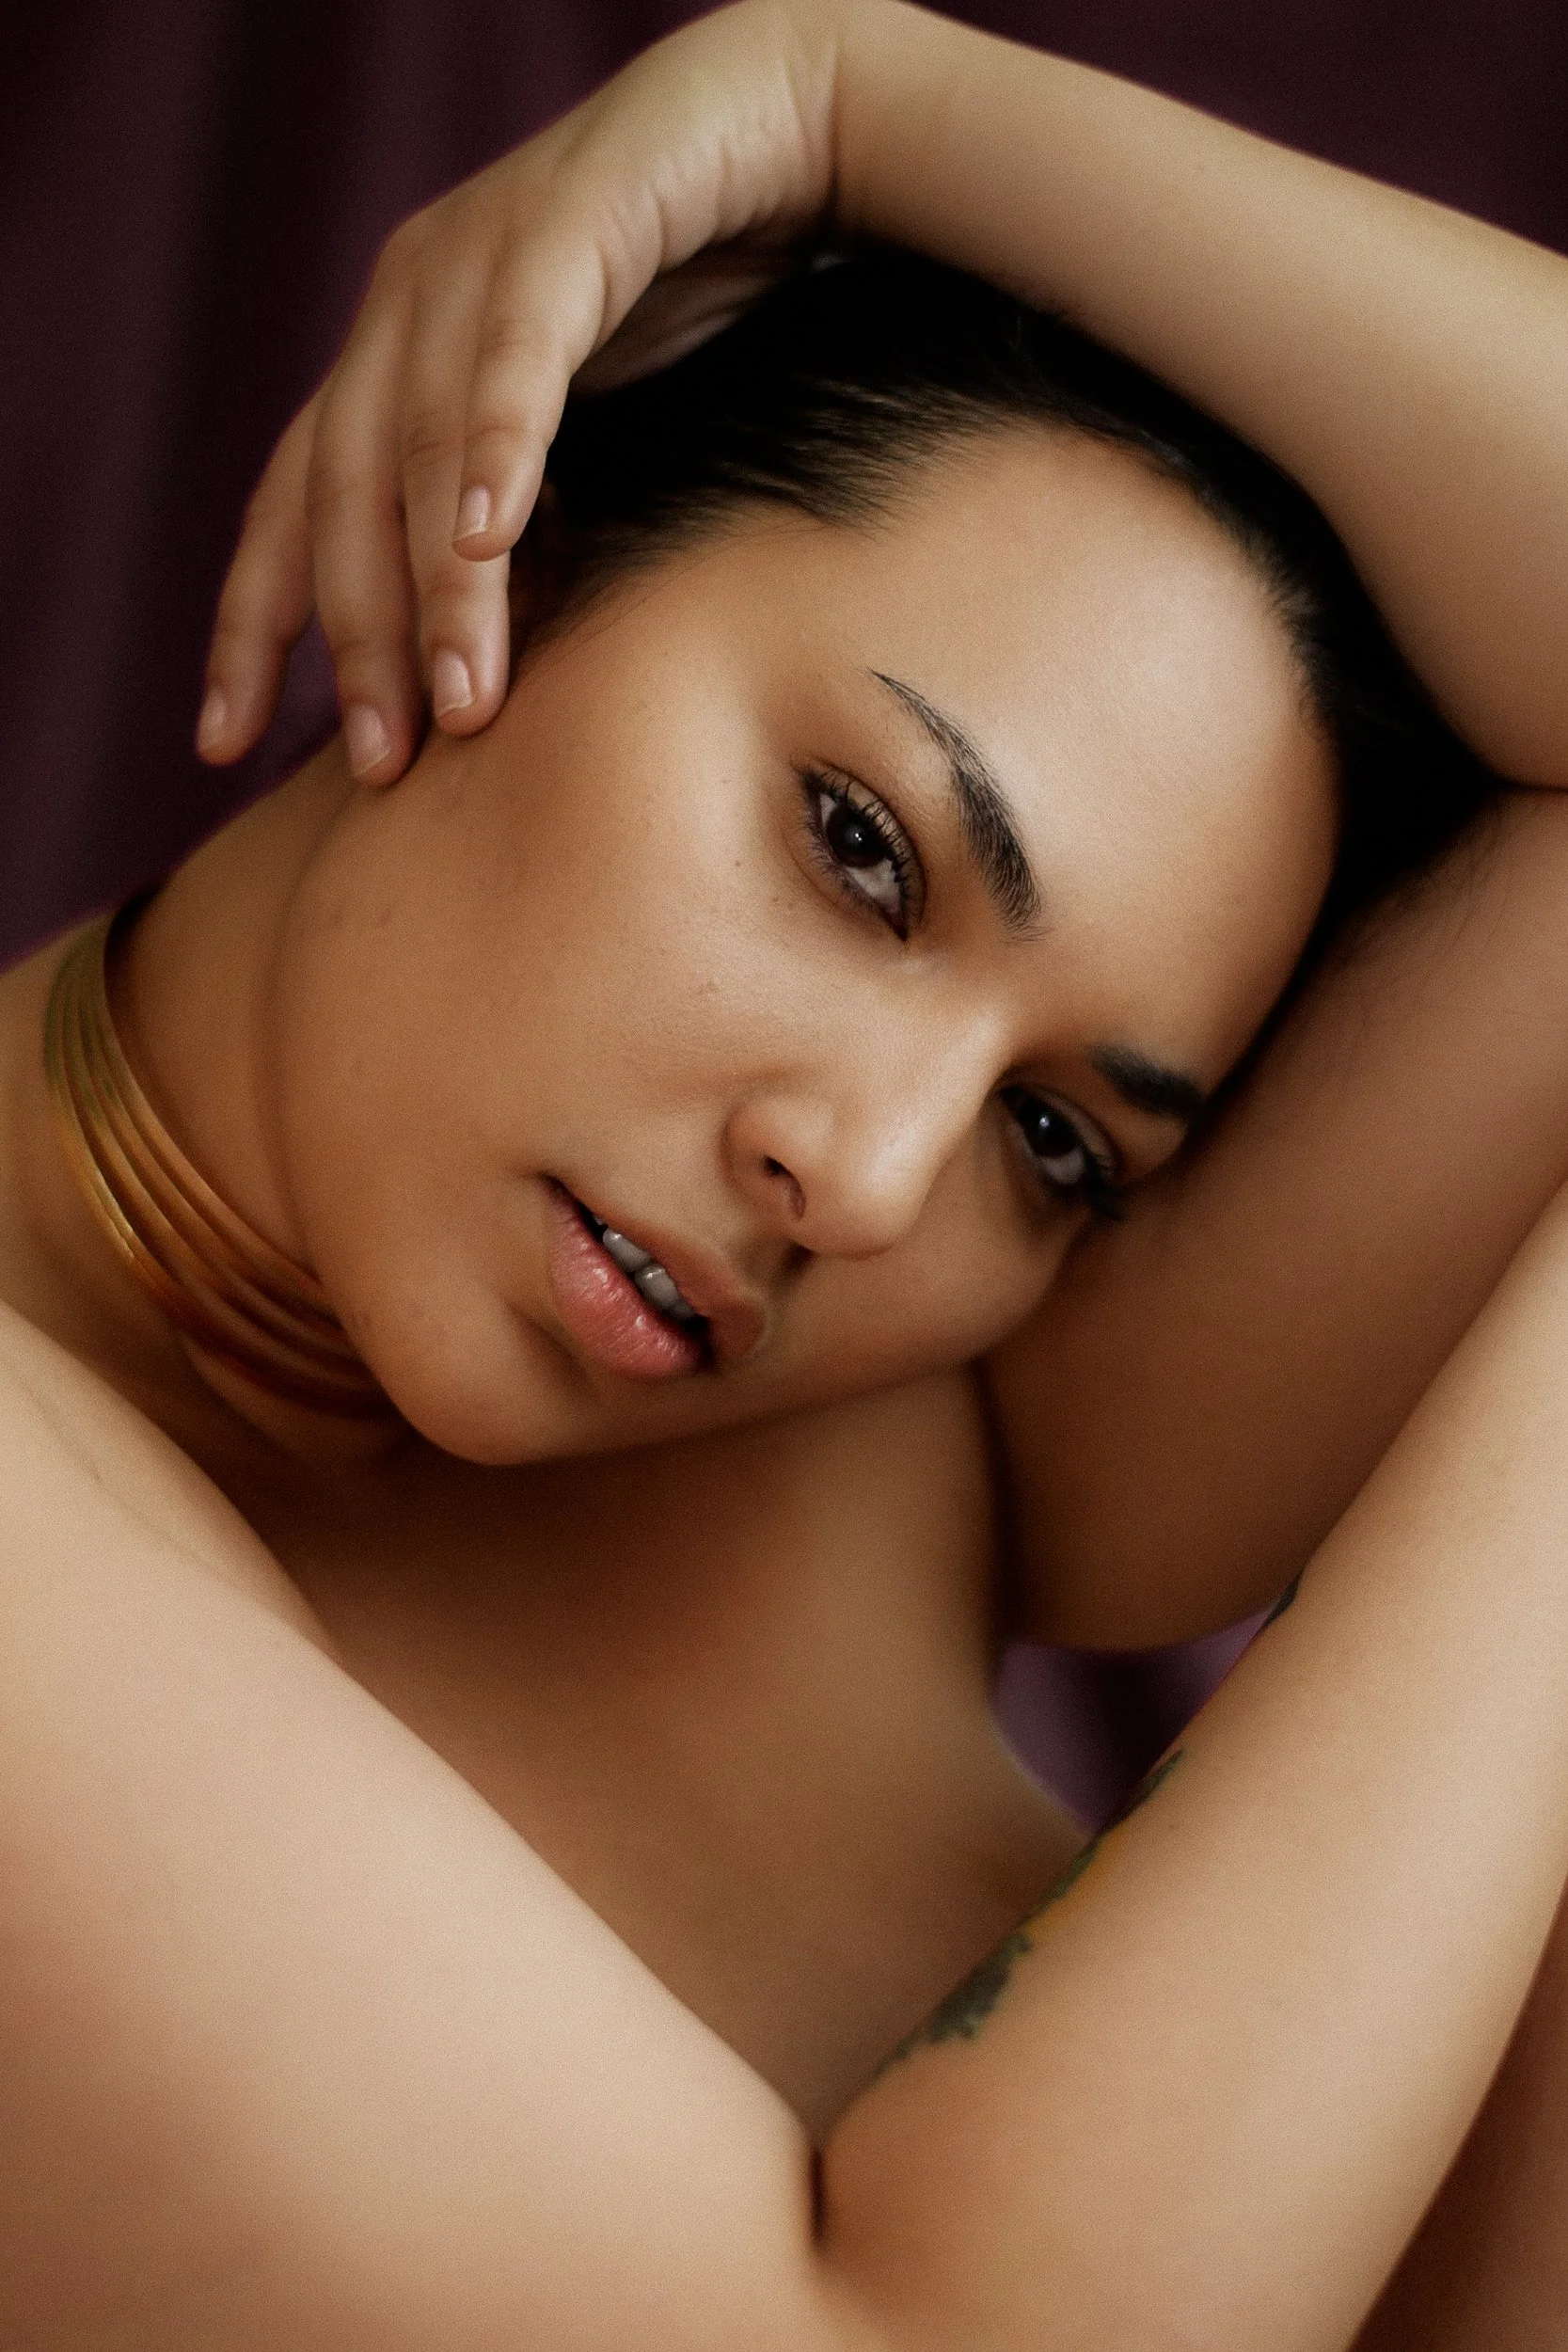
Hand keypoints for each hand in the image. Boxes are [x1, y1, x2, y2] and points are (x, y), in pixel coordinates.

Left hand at [197, 0, 848, 783]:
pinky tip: (489, 536)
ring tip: (462, 702)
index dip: (254, 625)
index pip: (292, 508)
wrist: (774, 136)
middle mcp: (403, 303)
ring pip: (422, 443)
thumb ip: (528, 532)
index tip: (226, 742)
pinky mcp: (562, 225)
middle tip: (384, 760)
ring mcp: (470, 255)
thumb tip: (491, 686)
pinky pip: (518, 353)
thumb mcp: (589, 438)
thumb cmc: (686, 301)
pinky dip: (498, 448)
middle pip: (340, 494)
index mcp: (391, 358)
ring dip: (441, 588)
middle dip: (356, 640)